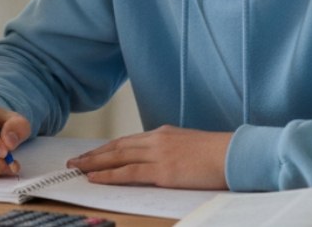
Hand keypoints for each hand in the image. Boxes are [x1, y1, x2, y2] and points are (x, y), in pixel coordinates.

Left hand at [66, 125, 230, 189]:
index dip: (106, 148)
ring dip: (93, 163)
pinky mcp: (163, 170)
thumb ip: (171, 150)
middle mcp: (156, 139)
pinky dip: (108, 175)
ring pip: (117, 157)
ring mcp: (158, 154)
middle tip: (74, 161)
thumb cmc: (219, 154)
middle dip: (93, 155)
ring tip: (76, 168)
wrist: (236, 154)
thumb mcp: (190, 146)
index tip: (91, 153)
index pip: (127, 141)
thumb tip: (159, 161)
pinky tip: (94, 178)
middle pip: (116, 147)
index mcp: (163, 133)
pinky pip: (129, 172)